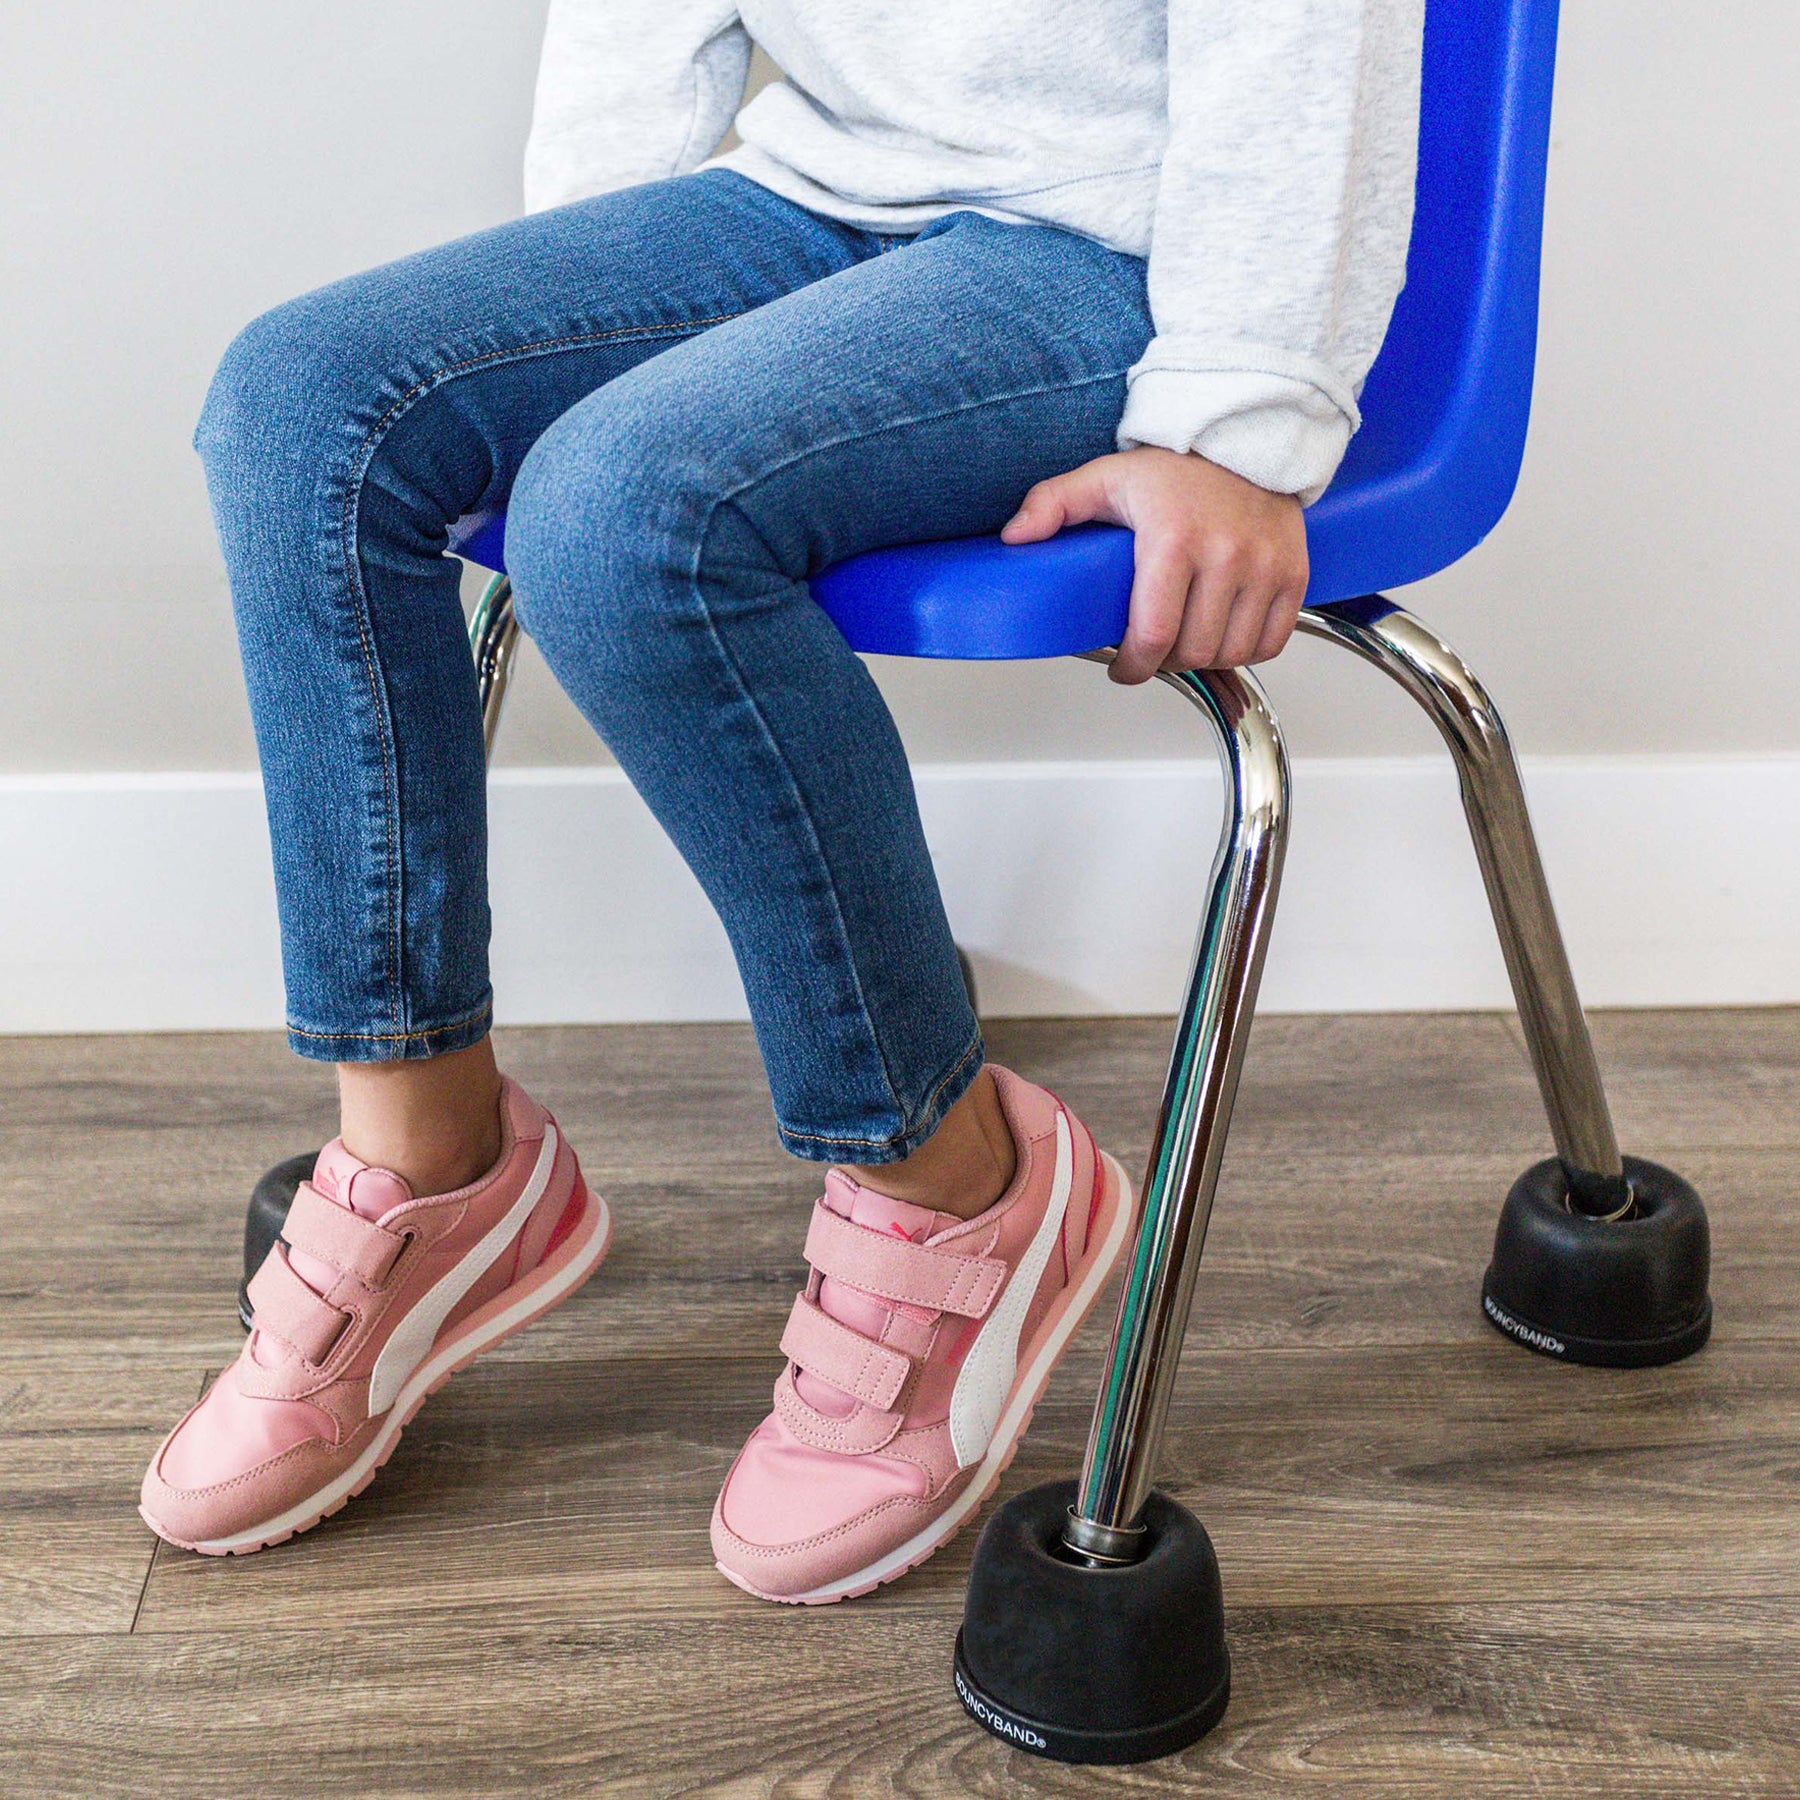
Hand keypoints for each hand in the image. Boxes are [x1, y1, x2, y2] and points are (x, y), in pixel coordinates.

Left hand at [1000, 447, 1307, 683]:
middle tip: (1148, 651)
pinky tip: (1221, 638)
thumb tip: (1015, 537)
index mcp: (1175, 539)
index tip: (1122, 667)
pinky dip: (1245, 651)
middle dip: (1163, 662)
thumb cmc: (1177, 464)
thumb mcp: (1106, 477)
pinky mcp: (1294, 574)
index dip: (1133, 665)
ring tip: (1182, 644)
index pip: (1155, 633)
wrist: (1246, 435)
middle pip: (1192, 650)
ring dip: (1203, 660)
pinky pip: (1272, 641)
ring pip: (1232, 652)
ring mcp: (1266, 567)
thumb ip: (1053, 504)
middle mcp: (1227, 555)